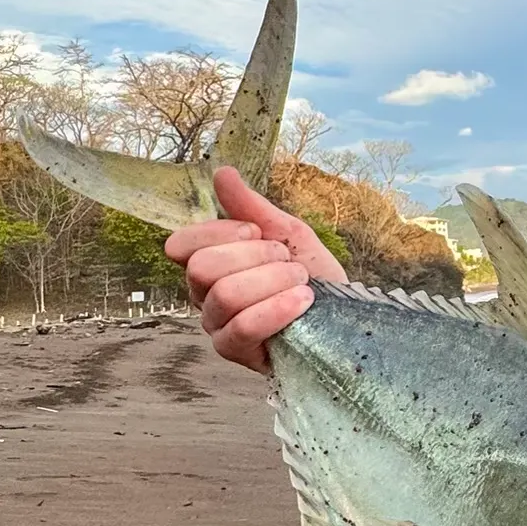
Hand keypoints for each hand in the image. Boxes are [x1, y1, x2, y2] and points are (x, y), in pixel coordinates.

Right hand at [165, 166, 348, 372]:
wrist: (345, 317)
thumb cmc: (313, 276)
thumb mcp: (288, 234)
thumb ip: (252, 207)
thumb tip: (222, 172)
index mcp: (210, 262)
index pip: (181, 244)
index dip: (219, 232)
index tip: (256, 232)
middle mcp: (204, 295)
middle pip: (202, 267)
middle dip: (256, 256)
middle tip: (288, 261)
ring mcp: (217, 326)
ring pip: (226, 295)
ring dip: (273, 280)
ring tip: (302, 283)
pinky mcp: (236, 352)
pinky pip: (243, 327)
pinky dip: (276, 309)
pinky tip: (302, 301)